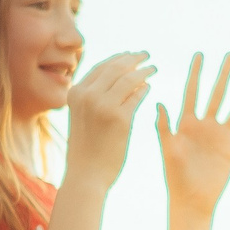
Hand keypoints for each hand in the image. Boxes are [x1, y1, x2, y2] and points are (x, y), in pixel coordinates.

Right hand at [65, 50, 155, 187]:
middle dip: (133, 58)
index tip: (130, 55)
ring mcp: (103, 106)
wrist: (85, 175)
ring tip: (153, 68)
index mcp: (75, 93)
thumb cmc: (86, 149)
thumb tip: (118, 78)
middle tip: (146, 55)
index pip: (100, 67)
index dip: (117, 58)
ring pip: (128, 79)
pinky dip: (144, 89)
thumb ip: (93, 97)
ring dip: (143, 71)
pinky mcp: (120, 118)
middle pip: (115, 68)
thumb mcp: (82, 116)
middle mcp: (87, 96)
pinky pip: (137, 97)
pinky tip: (149, 87)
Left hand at [157, 51, 229, 217]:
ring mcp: (221, 137)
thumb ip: (164, 126)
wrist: (190, 200)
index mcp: (187, 123)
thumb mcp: (167, 149)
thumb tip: (158, 102)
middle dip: (224, 74)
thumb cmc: (174, 176)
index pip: (192, 91)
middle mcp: (205, 126)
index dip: (196, 73)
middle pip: (217, 94)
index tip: (200, 54)